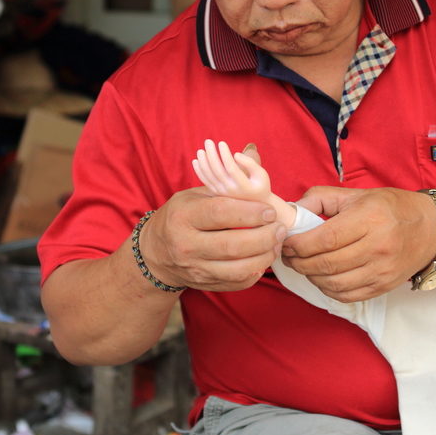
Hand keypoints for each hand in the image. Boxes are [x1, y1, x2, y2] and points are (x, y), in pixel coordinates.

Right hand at [139, 186, 287, 291]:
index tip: (269, 210)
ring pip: (237, 269)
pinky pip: (237, 283)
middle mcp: (186, 245)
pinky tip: (264, 257)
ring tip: (276, 243)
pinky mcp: (205, 284)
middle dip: (263, 237)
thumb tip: (254, 150)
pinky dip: (256, 271)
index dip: (249, 213)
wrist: (156, 252)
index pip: (219, 213)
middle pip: (231, 245)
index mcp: (183, 216)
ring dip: (264, 257)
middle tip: (279, 228)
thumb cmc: (182, 216)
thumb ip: (227, 177)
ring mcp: (195, 268)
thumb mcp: (196, 193)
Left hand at [192, 140, 295, 227]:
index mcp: (243, 186)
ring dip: (204, 162)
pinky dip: (199, 171)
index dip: (225, 155)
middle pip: (218, 171)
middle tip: (208, 141)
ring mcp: (222, 193)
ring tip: (201, 150)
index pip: (231, 169)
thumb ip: (251, 163)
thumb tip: (236, 155)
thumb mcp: (261, 174)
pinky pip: (206, 182)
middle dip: (211, 155)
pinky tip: (196, 160)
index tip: (222, 143)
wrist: (256, 205)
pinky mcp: (217, 193)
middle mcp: (231, 191)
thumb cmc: (260, 185)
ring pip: (210, 176)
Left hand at [283, 186, 435, 301]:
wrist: (431, 230)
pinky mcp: (383, 286)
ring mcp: (382, 270)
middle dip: (299, 262)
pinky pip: (346, 295)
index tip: (287, 242)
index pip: (326, 239)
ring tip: (302, 265)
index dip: (299, 244)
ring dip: (310, 276)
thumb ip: (321, 198)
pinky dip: (327, 289)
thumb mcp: (357, 194)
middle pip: (326, 264)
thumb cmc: (391, 208)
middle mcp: (378, 247)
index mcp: (370, 219)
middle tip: (288, 255)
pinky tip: (321, 277)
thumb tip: (292, 211)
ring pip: (333, 283)